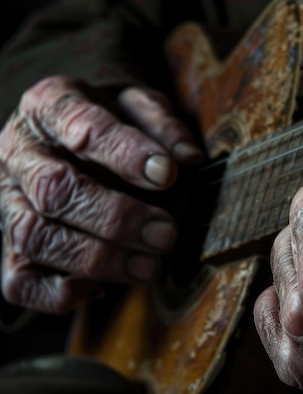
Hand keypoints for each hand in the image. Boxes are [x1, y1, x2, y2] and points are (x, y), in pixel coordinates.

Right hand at [0, 75, 203, 313]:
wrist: (68, 136)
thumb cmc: (111, 121)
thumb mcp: (138, 105)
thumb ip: (162, 123)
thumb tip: (189, 158)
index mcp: (49, 106)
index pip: (80, 126)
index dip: (125, 153)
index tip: (167, 174)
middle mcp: (18, 153)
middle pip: (53, 189)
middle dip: (116, 217)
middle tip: (165, 234)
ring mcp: (7, 201)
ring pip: (33, 236)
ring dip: (97, 259)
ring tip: (149, 267)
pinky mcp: (8, 246)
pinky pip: (17, 282)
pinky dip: (58, 293)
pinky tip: (101, 289)